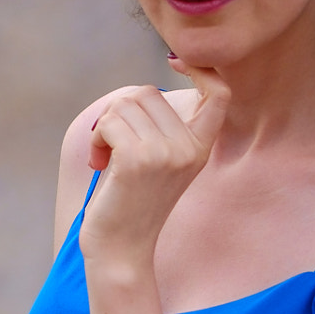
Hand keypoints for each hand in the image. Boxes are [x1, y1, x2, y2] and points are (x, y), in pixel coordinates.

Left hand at [81, 60, 229, 272]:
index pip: (218, 95)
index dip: (201, 70)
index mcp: (200, 148)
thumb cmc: (131, 204)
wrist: (121, 250)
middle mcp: (189, 149)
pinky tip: (99, 163)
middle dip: (120, 114)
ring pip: (123, 105)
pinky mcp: (138, 159)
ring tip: (106, 158)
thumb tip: (142, 93)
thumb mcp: (159, 162)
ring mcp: (166, 153)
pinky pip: (108, 122)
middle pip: (147, 93)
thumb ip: (161, 129)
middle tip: (114, 147)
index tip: (175, 62)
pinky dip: (96, 138)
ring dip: (104, 127)